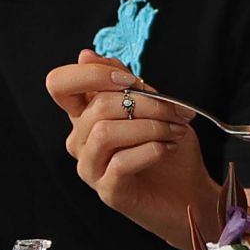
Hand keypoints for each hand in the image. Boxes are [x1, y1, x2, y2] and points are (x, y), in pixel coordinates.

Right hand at [47, 55, 220, 248]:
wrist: (190, 193)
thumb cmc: (171, 148)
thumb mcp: (152, 106)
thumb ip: (123, 82)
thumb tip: (86, 55)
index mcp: (86, 116)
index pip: (59, 84)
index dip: (90, 74)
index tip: (131, 82)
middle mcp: (81, 141)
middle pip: (96, 107)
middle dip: (145, 103)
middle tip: (177, 111)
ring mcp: (91, 168)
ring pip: (105, 133)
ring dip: (149, 126)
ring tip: (175, 130)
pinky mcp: (108, 191)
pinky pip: (121, 162)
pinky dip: (151, 150)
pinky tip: (168, 149)